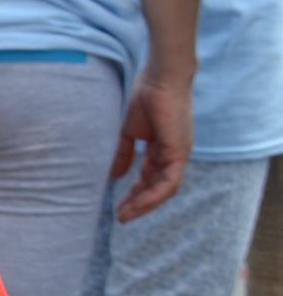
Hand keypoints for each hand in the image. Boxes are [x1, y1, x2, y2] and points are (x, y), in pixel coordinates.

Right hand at [112, 72, 191, 222]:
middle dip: (139, 204)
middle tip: (121, 217)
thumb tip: (115, 175)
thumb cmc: (143, 97)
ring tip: (126, 214)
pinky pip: (169, 182)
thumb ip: (123, 153)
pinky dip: (153, 195)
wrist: (160, 78)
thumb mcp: (127, 131)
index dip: (135, 193)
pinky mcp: (180, 153)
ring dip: (145, 204)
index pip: (150, 177)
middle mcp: (173, 154)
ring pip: (165, 189)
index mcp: (161, 148)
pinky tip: (138, 203)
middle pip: (158, 187)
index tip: (118, 206)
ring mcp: (179, 154)